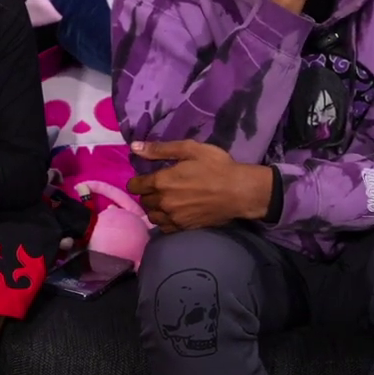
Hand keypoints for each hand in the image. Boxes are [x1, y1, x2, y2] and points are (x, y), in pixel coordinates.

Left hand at [127, 141, 271, 231]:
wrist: (239, 192)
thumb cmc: (217, 166)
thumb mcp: (190, 149)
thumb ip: (160, 149)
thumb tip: (134, 147)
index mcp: (162, 181)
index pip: (134, 186)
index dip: (137, 181)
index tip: (145, 178)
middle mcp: (163, 202)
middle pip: (143, 201)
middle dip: (147, 194)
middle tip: (159, 187)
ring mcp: (173, 217)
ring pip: (152, 216)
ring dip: (155, 208)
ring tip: (166, 201)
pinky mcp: (183, 227)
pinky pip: (164, 227)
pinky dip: (165, 220)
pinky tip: (174, 213)